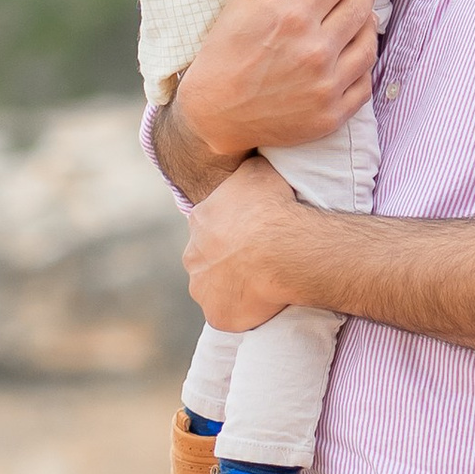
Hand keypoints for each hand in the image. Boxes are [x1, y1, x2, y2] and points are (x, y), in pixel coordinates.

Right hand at [159, 0, 378, 191]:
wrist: (215, 112)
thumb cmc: (228, 49)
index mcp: (294, 17)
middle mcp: (316, 51)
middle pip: (362, 6)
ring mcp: (326, 86)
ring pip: (369, 43)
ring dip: (366, 24)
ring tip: (354, 19)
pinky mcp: (331, 115)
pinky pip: (366, 83)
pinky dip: (362, 65)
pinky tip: (349, 55)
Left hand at [183, 156, 321, 329]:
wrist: (282, 249)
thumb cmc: (273, 207)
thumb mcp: (257, 171)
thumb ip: (244, 170)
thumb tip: (244, 158)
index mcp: (200, 220)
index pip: (211, 226)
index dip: (232, 231)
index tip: (253, 234)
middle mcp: (192, 255)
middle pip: (207, 259)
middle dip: (227, 261)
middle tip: (258, 260)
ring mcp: (202, 289)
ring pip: (214, 289)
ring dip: (232, 288)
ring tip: (262, 285)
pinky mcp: (217, 315)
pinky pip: (228, 315)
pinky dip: (243, 312)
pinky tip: (264, 305)